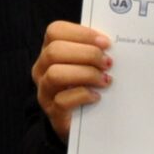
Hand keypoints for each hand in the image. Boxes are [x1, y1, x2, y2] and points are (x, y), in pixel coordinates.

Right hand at [30, 21, 113, 139]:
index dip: (81, 33)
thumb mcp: (88, 65)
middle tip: (108, 63)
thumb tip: (112, 44)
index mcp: (50, 51)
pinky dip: (83, 95)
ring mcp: (45, 91)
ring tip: (105, 80)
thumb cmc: (89, 86)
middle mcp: (42, 69)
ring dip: (85, 74)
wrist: (84, 123)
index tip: (105, 43)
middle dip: (87, 54)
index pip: (55, 31)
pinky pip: (62, 100)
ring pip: (55, 74)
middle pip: (54, 51)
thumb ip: (94, 51)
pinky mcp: (53, 112)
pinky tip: (97, 97)